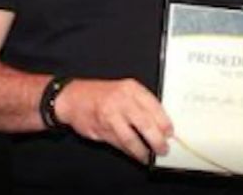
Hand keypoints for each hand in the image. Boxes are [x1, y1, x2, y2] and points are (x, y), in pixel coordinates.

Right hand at [54, 78, 173, 163]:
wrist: (72, 97)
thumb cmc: (101, 94)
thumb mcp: (124, 90)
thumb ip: (141, 104)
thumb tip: (160, 123)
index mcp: (131, 88)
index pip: (155, 107)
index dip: (165, 123)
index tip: (170, 133)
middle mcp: (121, 100)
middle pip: (146, 125)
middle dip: (157, 140)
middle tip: (163, 148)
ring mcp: (111, 116)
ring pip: (132, 139)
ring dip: (143, 151)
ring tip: (148, 155)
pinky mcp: (102, 130)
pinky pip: (120, 144)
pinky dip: (130, 152)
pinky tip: (135, 154)